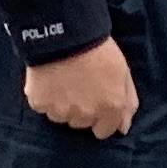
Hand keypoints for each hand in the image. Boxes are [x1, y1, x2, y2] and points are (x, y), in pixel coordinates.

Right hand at [24, 40, 138, 138]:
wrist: (67, 36)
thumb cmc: (99, 51)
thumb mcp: (123, 73)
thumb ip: (127, 103)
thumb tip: (123, 128)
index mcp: (109, 108)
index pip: (104, 131)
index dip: (101, 118)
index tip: (97, 103)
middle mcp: (85, 115)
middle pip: (81, 123)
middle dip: (82, 110)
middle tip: (80, 86)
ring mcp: (60, 112)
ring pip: (61, 116)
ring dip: (62, 104)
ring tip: (65, 80)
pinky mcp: (39, 104)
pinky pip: (43, 107)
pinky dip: (45, 97)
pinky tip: (50, 79)